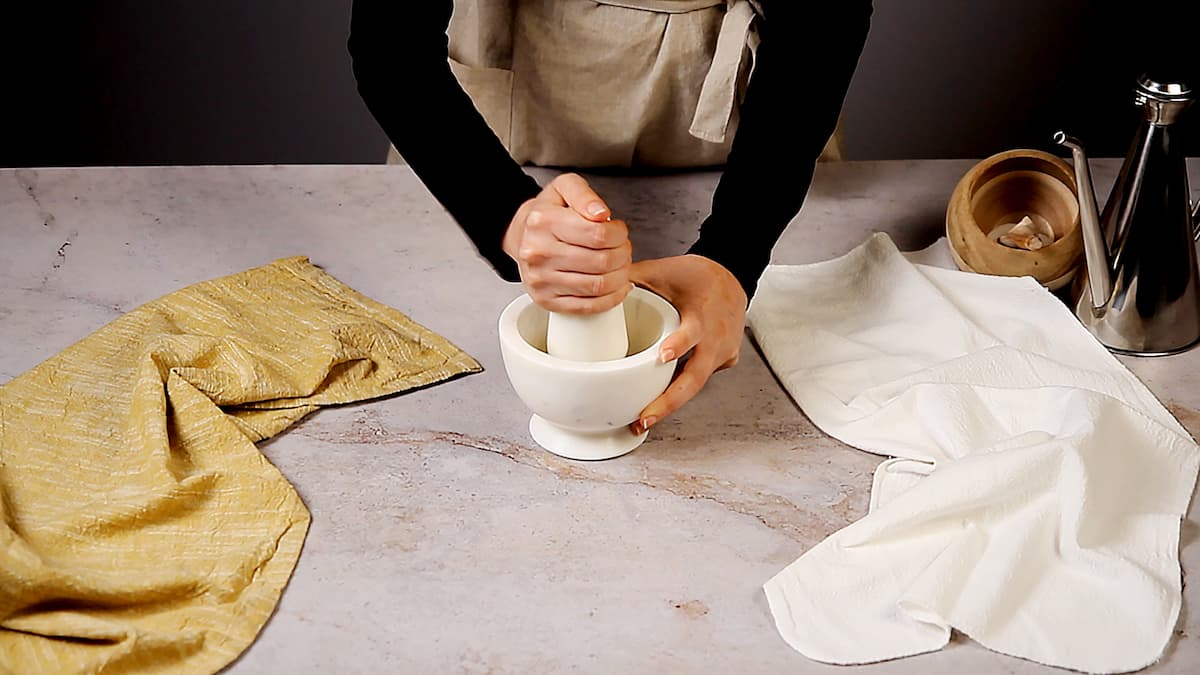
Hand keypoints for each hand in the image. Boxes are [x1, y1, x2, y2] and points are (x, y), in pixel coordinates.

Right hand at [502, 173, 632, 312]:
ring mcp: (540, 280)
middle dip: (623, 255)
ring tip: (621, 266)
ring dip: (620, 277)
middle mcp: (538, 252)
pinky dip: (610, 299)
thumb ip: (584, 195)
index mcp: (543, 222)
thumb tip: (601, 214)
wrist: (521, 236)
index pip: (598, 234)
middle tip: (624, 249)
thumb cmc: (547, 214)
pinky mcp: (546, 301)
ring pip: (597, 286)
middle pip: (601, 261)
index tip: (619, 231)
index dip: (619, 233)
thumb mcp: (564, 188)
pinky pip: (587, 306)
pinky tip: (616, 286)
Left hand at [629, 255, 747, 433]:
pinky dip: (679, 390)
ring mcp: (722, 354)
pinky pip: (699, 379)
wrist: (733, 277)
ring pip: (696, 385)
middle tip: (644, 417)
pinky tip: (659, 404)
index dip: (679, 344)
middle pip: (695, 378)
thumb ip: (633, 277)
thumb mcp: (666, 270)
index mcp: (702, 315)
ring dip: (670, 404)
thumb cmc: (699, 276)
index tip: (663, 356)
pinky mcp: (723, 362)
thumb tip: (600, 287)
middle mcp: (715, 339)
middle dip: (669, 401)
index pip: (692, 332)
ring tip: (642, 421)